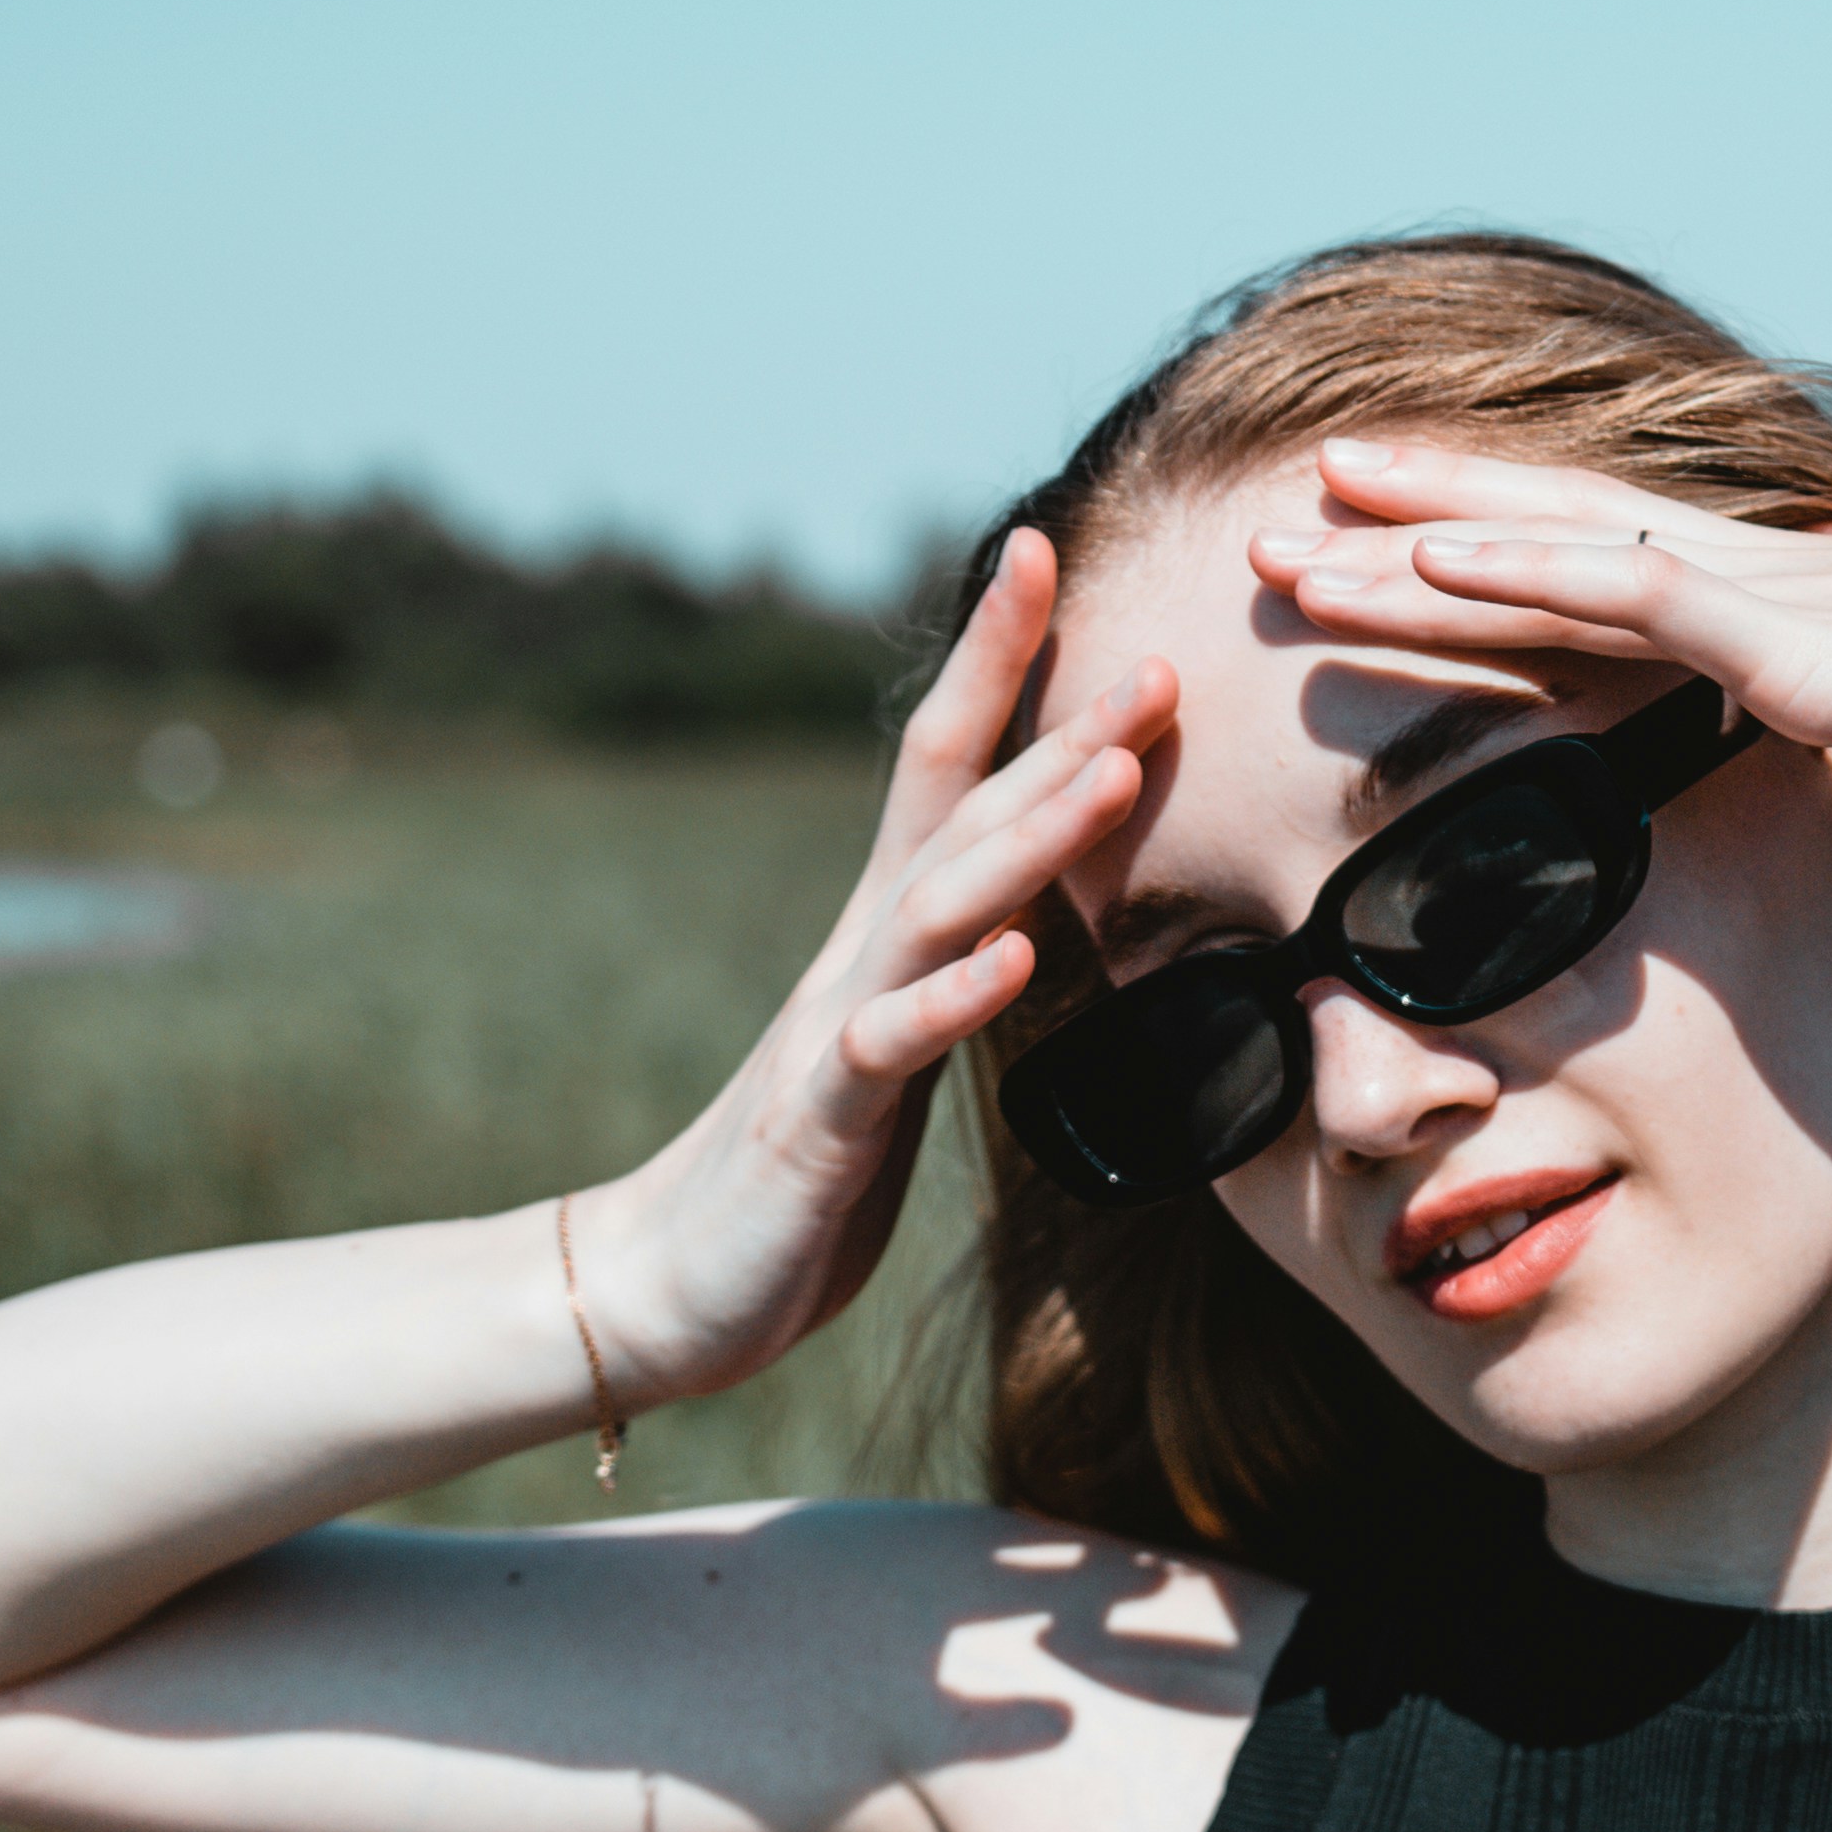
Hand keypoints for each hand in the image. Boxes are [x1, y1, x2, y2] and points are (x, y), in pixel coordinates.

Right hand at [567, 536, 1175, 1401]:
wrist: (675, 1278)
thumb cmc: (802, 1172)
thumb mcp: (902, 1051)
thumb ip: (954, 973)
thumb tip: (1024, 914)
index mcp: (887, 933)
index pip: (945, 766)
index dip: (994, 662)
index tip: (1043, 553)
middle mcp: (862, 955)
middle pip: (963, 814)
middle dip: (1057, 732)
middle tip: (1156, 658)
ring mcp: (839, 1028)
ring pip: (940, 906)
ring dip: (1030, 835)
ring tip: (1114, 771)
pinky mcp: (824, 1119)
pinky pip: (892, 1047)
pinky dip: (952, 998)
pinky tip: (1011, 955)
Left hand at [1249, 436, 1831, 776]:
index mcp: (1779, 613)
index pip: (1594, 585)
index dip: (1477, 566)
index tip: (1368, 561)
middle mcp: (1752, 582)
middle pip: (1538, 552)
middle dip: (1396, 545)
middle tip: (1263, 535)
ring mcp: (1767, 600)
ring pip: (1550, 558)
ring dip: (1411, 546)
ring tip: (1287, 532)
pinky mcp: (1798, 639)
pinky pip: (1632, 594)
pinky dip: (1522, 568)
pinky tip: (1426, 555)